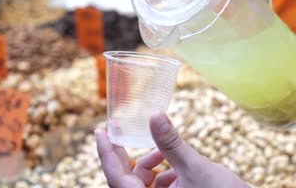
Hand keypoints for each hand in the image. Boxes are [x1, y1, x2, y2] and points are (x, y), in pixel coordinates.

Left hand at [95, 112, 248, 187]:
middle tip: (123, 131)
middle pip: (125, 180)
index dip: (105, 153)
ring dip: (149, 165)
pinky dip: (162, 175)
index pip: (115, 178)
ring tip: (163, 152)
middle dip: (127, 155)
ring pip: (141, 185)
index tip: (100, 130)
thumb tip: (153, 115)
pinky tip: (174, 167)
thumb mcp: (195, 168)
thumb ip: (172, 143)